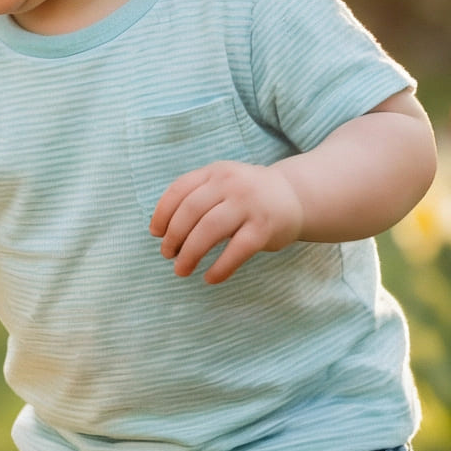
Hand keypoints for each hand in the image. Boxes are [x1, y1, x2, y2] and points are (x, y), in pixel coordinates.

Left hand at [149, 160, 303, 283]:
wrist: (294, 196)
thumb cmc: (246, 196)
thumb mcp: (221, 183)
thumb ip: (196, 197)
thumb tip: (163, 232)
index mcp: (215, 172)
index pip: (179, 190)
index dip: (162, 214)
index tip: (156, 233)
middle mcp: (231, 184)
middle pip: (190, 212)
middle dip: (173, 237)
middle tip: (167, 255)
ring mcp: (249, 204)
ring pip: (209, 230)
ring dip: (190, 254)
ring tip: (181, 270)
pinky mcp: (264, 227)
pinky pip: (236, 250)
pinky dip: (220, 268)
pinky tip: (210, 278)